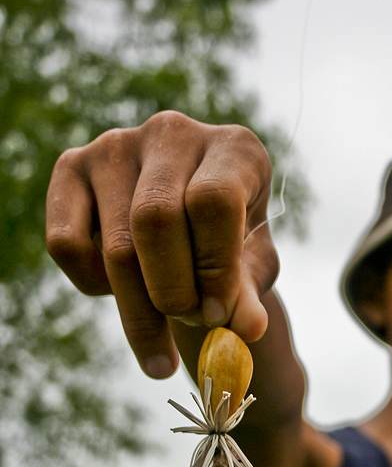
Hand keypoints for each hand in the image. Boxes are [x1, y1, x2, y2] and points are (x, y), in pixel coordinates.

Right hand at [46, 111, 277, 377]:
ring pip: (116, 245)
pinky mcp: (70, 166)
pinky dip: (92, 285)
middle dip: (172, 292)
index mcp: (234, 149)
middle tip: (188, 325)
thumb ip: (249, 297)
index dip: (214, 268)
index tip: (216, 317)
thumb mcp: (250, 271)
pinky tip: (120, 288)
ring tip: (163, 333)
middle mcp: (172, 133)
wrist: (187, 226)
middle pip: (156, 219)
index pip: (213, 201)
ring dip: (139, 308)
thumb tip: (248, 329)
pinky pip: (66, 244)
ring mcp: (115, 144)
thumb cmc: (229, 246)